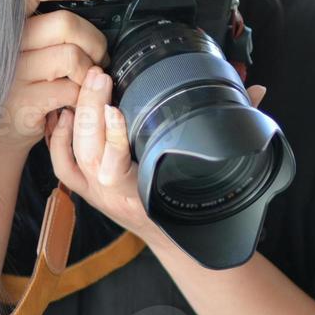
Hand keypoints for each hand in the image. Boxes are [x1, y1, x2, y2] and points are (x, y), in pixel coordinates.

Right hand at [0, 0, 108, 164]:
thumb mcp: (17, 38)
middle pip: (66, 24)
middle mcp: (5, 46)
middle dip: (94, 39)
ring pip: (72, 56)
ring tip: (89, 76)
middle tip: (99, 53)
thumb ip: (32, 3)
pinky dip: (84, 92)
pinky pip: (72, 88)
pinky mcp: (26, 102)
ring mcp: (14, 75)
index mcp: (4, 22)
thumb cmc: (12, 76)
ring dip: (91, 68)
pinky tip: (77, 95)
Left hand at [47, 66, 266, 247]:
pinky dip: (58, 136)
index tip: (116, 109)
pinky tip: (66, 108)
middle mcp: (112, 193)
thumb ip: (234, 126)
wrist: (174, 239)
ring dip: (78, 114)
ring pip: (73, 152)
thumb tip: (256, 92)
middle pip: (89, 149)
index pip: (118, 165)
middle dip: (91, 109)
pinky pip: (61, 163)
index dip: (113, 137)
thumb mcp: (213, 167)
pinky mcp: (83, 188)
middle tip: (99, 75)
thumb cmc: (192, 203)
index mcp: (141, 192)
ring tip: (89, 80)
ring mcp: (94, 191)